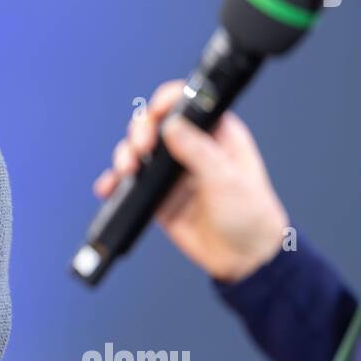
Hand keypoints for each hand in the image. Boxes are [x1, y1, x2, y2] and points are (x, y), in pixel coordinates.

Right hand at [95, 79, 289, 281]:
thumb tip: (172, 124)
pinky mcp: (157, 195)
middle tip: (141, 147)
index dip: (167, 102)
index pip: (186, 104)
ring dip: (125, 155)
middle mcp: (191, 148)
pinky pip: (129, 183)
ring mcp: (171, 172)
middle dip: (140, 131)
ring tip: (127, 169)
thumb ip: (198, 151)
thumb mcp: (227, 179)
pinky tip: (109, 187)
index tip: (155, 112)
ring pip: (137, 151)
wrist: (244, 259)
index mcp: (216, 134)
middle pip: (154, 124)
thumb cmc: (251, 215)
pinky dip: (115, 183)